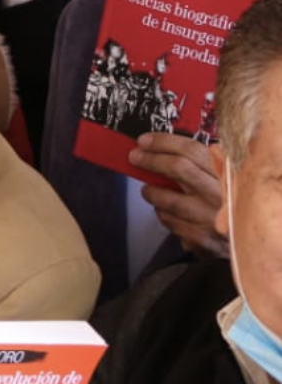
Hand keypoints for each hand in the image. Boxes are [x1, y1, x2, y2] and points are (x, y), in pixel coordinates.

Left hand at [132, 132, 228, 257]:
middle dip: (151, 160)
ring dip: (152, 192)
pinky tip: (166, 211)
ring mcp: (212, 218)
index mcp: (228, 175)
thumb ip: (198, 166)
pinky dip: (162, 214)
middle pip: (178, 168)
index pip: (193, 150)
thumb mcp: (221, 180)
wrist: (247, 242)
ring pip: (167, 198)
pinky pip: (169, 221)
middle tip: (135, 157)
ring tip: (149, 190)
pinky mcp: (202, 238)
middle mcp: (222, 195)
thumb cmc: (225, 204)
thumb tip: (156, 149)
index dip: (164, 143)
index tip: (144, 141)